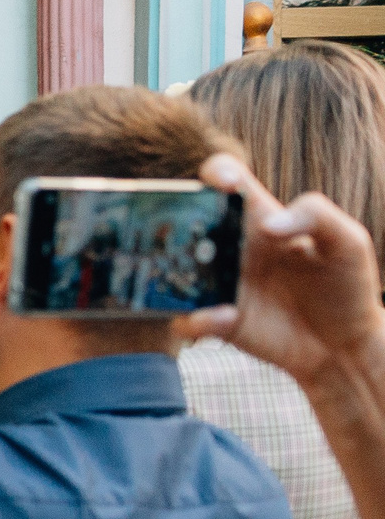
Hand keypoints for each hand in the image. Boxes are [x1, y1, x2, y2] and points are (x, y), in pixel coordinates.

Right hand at [177, 152, 384, 387]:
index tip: (221, 184)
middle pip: (185, 223)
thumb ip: (315, 216)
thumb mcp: (347, 241)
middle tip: (185, 237)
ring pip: (174, 271)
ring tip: (201, 284)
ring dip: (174, 275)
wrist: (343, 344)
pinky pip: (187, 318)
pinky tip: (227, 318)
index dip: (218, 174)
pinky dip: (197, 319)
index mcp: (260, 218)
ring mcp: (220, 284)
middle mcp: (232, 247)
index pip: (228, 182)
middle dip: (172, 223)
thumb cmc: (346, 284)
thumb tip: (267, 225)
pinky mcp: (217, 321)